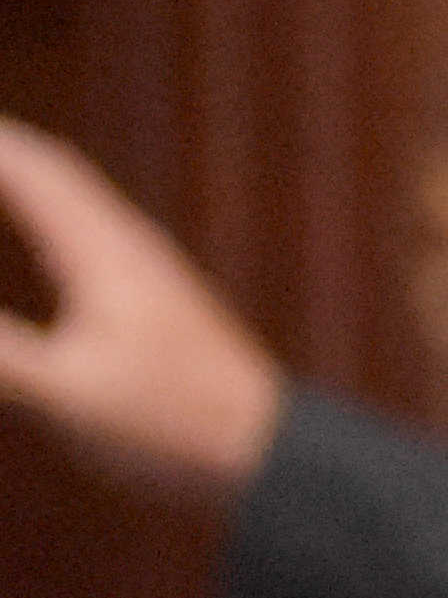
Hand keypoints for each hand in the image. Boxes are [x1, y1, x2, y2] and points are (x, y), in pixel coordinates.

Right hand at [0, 119, 285, 505]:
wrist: (271, 449)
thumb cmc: (172, 424)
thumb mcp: (66, 393)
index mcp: (106, 256)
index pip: (35, 172)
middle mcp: (131, 249)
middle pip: (57, 173)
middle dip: (3, 148)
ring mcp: (150, 272)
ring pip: (80, 200)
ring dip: (30, 175)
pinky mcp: (158, 300)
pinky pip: (94, 232)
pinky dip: (53, 212)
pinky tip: (49, 234)